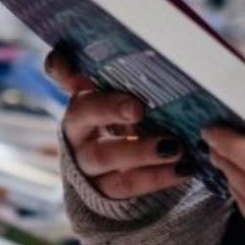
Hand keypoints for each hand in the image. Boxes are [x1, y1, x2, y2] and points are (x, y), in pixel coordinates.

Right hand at [45, 49, 190, 198]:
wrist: (130, 176)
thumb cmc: (137, 127)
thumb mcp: (135, 102)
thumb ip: (135, 80)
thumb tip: (150, 54)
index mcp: (83, 97)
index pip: (61, 72)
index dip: (62, 66)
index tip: (71, 61)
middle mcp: (77, 128)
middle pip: (82, 112)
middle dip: (109, 109)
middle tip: (138, 108)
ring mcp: (86, 162)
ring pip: (104, 155)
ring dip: (139, 151)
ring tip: (173, 147)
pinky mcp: (103, 191)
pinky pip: (126, 185)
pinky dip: (156, 177)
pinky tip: (183, 168)